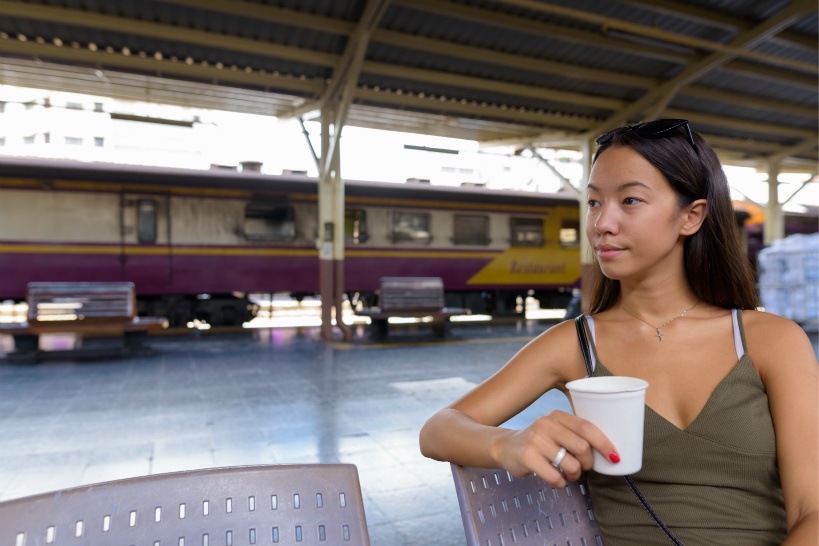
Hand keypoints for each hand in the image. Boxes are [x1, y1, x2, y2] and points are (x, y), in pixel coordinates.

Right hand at [491, 410, 617, 486]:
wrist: (506, 447)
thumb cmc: (539, 441)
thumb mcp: (555, 430)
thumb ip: (575, 434)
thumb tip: (607, 451)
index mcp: (557, 416)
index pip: (586, 427)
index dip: (603, 443)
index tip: (614, 456)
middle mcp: (546, 424)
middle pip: (582, 447)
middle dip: (588, 462)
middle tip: (583, 467)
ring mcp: (535, 440)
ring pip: (571, 464)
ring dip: (575, 475)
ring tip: (569, 474)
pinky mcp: (527, 457)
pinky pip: (555, 477)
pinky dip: (560, 483)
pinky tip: (556, 479)